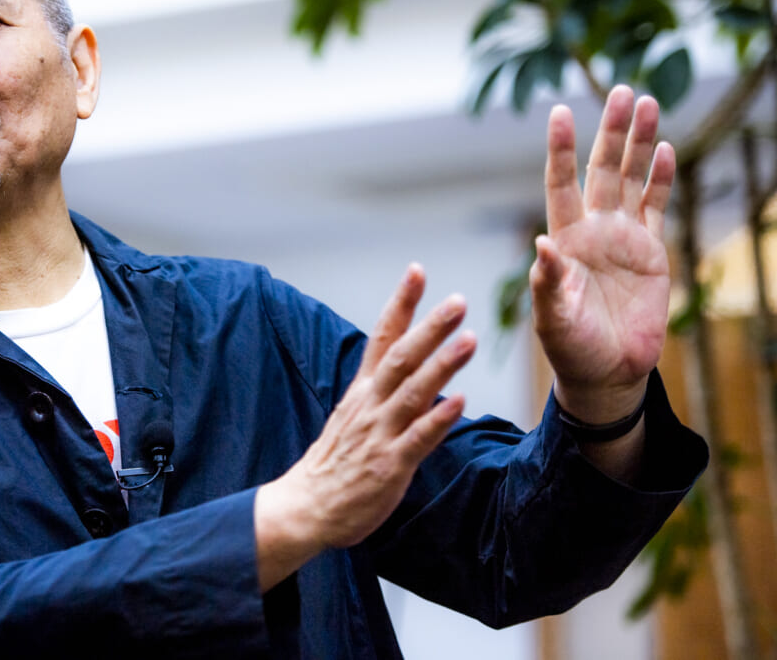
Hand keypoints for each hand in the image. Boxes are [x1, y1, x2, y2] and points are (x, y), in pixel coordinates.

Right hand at [254, 266, 472, 589]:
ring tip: (469, 340)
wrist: (307, 506)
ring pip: (414, 392)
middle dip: (430, 327)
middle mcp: (371, 405)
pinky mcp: (389, 466)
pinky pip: (418, 439)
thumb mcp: (353, 413)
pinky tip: (460, 402)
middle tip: (458, 301)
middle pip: (401, 357)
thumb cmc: (336, 461)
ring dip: (442, 365)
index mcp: (362, 390)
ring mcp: (380, 434)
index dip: (400, 303)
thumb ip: (382, 387)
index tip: (417, 270)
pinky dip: (438, 420)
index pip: (381, 336)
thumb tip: (412, 360)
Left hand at [532, 85, 673, 423]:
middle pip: (601, 168)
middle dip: (610, 131)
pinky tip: (665, 148)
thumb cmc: (570, 346)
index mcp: (563, 239)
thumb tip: (541, 245)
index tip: (560, 112)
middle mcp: (592, 229)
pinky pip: (657, 205)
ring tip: (645, 102)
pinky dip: (661, 178)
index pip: (560, 183)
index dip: (562, 149)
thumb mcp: (552, 319)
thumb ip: (548, 283)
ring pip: (631, 178)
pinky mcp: (651, 250)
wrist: (606, 370)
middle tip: (621, 90)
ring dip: (638, 142)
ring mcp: (623, 236)